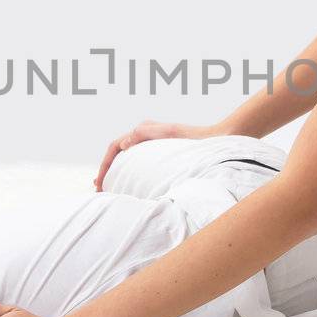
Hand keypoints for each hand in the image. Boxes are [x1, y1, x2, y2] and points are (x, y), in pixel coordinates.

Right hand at [93, 119, 223, 190]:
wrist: (217, 139)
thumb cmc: (194, 137)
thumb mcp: (168, 133)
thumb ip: (144, 134)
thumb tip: (123, 144)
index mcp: (143, 129)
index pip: (114, 146)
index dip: (105, 164)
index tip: (100, 181)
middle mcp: (144, 133)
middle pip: (117, 152)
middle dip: (106, 169)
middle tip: (99, 188)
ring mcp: (152, 142)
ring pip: (126, 157)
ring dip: (116, 170)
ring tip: (109, 186)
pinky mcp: (160, 151)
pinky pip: (137, 161)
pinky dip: (128, 170)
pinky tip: (129, 182)